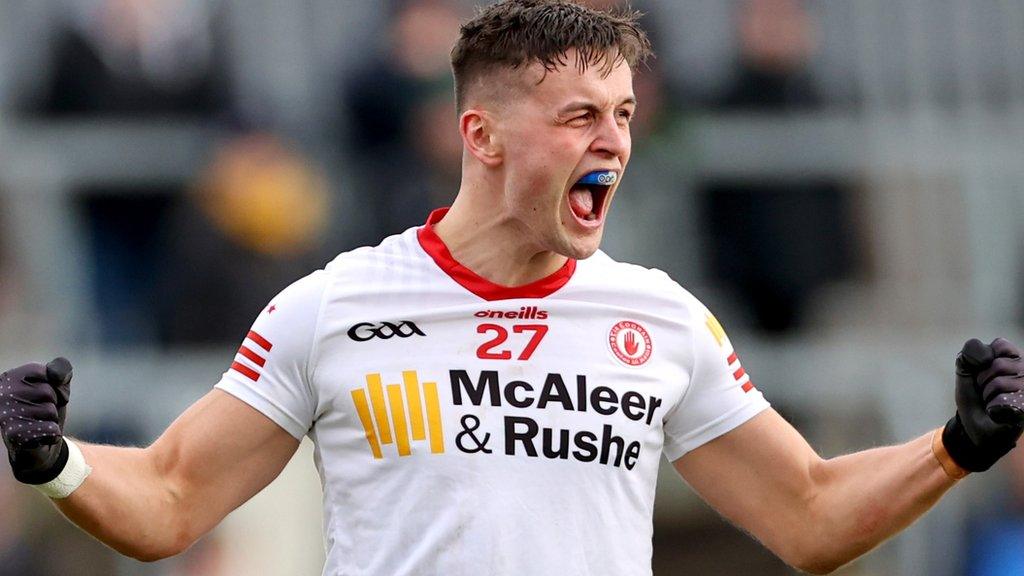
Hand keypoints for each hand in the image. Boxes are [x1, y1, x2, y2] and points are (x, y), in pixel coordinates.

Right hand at [0, 358, 72, 483]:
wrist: (40, 446)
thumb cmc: (46, 411)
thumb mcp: (57, 386)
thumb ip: (60, 370)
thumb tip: (55, 375)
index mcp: (10, 378)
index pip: (48, 372)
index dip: (57, 385)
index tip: (46, 395)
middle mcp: (1, 395)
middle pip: (48, 392)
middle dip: (53, 403)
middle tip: (40, 413)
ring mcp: (5, 416)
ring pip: (50, 411)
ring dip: (51, 419)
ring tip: (38, 424)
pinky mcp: (14, 435)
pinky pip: (51, 429)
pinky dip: (53, 434)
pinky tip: (39, 437)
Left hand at [942, 339, 1023, 471]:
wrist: (973, 426)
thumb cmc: (974, 397)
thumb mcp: (965, 371)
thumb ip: (969, 355)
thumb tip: (986, 355)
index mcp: (1015, 359)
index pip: (1001, 344)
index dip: (982, 359)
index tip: (980, 371)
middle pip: (998, 364)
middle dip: (982, 379)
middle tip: (985, 390)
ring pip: (1000, 383)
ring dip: (987, 394)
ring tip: (991, 401)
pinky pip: (1003, 402)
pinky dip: (992, 408)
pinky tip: (997, 412)